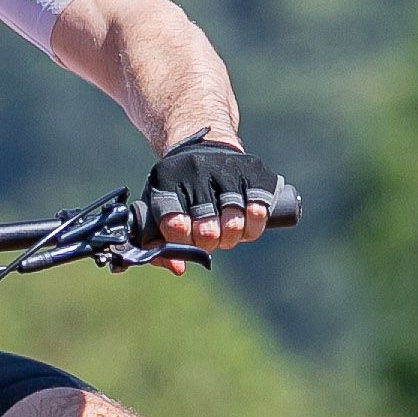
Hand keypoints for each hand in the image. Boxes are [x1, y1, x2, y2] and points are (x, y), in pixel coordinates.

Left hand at [140, 133, 282, 252]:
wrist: (205, 148)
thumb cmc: (179, 190)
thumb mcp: (159, 208)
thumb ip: (158, 243)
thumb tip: (179, 269)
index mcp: (166, 181)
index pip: (173, 223)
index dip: (182, 242)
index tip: (187, 241)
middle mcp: (195, 170)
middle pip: (206, 227)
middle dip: (208, 243)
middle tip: (208, 239)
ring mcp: (226, 168)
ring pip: (234, 221)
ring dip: (231, 238)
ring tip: (226, 234)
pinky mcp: (253, 170)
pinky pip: (259, 210)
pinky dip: (253, 226)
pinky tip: (246, 225)